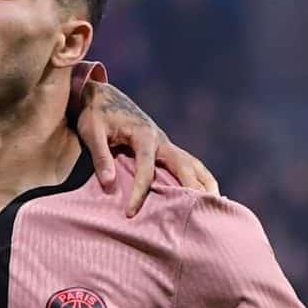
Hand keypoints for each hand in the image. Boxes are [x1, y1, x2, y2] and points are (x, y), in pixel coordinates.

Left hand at [71, 80, 219, 216]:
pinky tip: (206, 195)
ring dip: (204, 183)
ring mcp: (166, 144)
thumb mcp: (92, 132)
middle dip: (191, 188)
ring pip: (192, 164)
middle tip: (198, 212)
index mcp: (144, 135)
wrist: (104, 96)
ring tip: (215, 205)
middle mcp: (161, 139)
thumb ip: (101, 157)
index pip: (147, 168)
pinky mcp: (165, 148)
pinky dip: (198, 179)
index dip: (140, 191)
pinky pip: (187, 165)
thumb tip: (109, 183)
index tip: (131, 212)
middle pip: (184, 165)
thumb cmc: (96, 114)